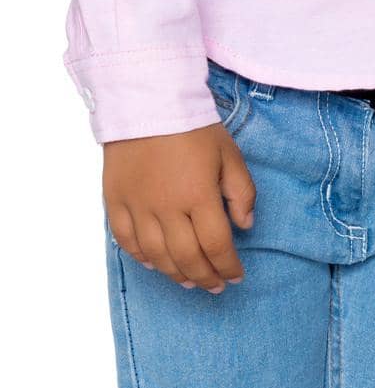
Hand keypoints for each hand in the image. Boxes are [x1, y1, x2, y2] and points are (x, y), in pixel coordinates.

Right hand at [103, 122, 256, 293]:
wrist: (149, 101)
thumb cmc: (194, 127)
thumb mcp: (229, 153)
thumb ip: (241, 192)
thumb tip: (245, 226)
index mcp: (198, 195)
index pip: (216, 245)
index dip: (228, 266)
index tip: (236, 276)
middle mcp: (167, 208)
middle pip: (187, 258)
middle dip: (205, 276)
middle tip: (215, 286)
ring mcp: (138, 207)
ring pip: (156, 257)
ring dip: (176, 274)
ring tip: (190, 280)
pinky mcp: (116, 202)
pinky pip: (126, 242)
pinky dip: (142, 258)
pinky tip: (155, 263)